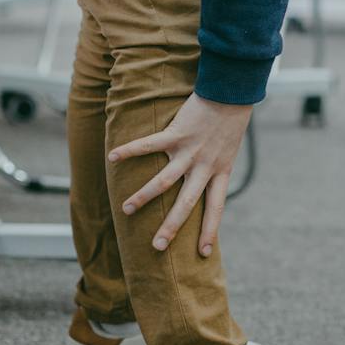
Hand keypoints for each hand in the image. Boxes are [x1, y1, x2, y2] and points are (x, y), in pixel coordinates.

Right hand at [110, 94, 253, 255]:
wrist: (231, 91)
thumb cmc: (230, 120)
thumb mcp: (229, 149)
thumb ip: (215, 165)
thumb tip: (203, 179)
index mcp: (220, 172)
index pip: (216, 208)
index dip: (210, 230)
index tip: (204, 253)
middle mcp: (205, 166)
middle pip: (187, 203)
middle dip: (171, 227)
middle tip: (157, 247)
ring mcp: (190, 151)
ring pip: (164, 181)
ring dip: (143, 197)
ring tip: (126, 210)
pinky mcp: (177, 133)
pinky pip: (149, 144)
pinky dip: (130, 150)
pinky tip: (113, 157)